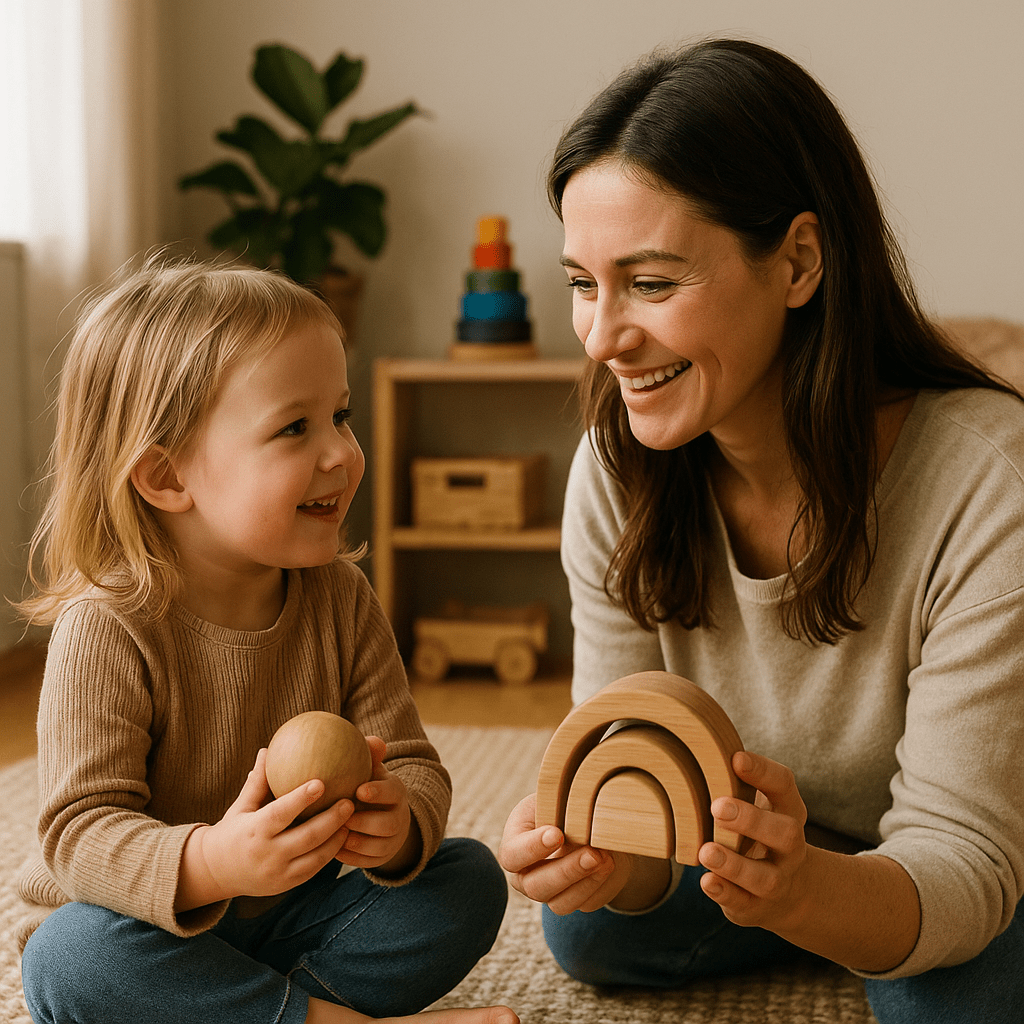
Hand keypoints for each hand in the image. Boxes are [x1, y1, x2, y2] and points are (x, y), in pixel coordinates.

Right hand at [178, 748, 354, 909]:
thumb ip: (256, 782)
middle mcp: (267, 855)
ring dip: (337, 838)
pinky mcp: (287, 885)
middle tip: (349, 801)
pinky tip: (342, 836)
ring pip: (316, 857)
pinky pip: (314, 869)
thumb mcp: (240, 807)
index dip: (301, 799)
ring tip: (353, 818)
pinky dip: (330, 853)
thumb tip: (267, 750)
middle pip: (307, 837)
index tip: (321, 782)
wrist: (216, 873)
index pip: (281, 814)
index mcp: (254, 832)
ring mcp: (278, 873)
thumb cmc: (232, 832)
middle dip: (332, 819)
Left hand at [336, 736, 415, 872]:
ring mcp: (392, 840)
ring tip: (336, 836)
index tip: (359, 790)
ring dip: (357, 842)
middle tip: (343, 819)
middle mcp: (399, 816)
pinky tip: (332, 849)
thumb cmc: (367, 786)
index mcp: (396, 792)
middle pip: (388, 824)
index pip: (393, 791)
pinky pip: (368, 861)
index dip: (378, 792)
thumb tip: (373, 740)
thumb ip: (370, 756)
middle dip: (365, 822)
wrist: (382, 815)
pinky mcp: (382, 858)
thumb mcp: (371, 771)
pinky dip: (351, 856)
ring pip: (379, 846)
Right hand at [498, 793, 631, 913]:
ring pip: (560, 904)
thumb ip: (555, 806)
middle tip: (592, 853)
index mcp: (514, 846)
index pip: (512, 855)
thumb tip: (573, 812)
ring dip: (586, 882)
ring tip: (606, 858)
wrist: (588, 824)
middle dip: (567, 871)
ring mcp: (550, 893)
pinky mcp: (574, 901)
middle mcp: (526, 876)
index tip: (557, 834)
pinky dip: (600, 886)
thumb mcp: (554, 799)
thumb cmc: (563, 806)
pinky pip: (585, 905)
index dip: (532, 848)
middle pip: (536, 887)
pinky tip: (610, 865)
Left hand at [697, 750, 810, 931]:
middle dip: (752, 820)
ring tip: (706, 850)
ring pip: (765, 877)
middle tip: (718, 806)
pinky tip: (706, 881)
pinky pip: (745, 903)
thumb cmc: (757, 831)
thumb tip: (692, 740)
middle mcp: (791, 847)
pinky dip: (725, 893)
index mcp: (789, 811)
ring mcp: (778, 880)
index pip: (784, 785)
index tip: (735, 758)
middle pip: (785, 833)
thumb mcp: (756, 802)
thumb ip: (733, 780)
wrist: (787, 891)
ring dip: (735, 864)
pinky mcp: (758, 907)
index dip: (763, 771)